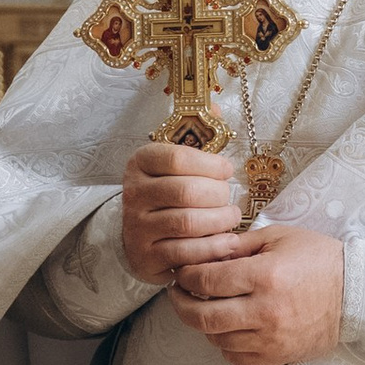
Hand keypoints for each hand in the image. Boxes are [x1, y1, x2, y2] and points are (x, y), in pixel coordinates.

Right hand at [122, 139, 242, 288]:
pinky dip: (213, 248)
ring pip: (188, 223)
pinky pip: (187, 253)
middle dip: (218, 196)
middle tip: (228, 198)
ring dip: (220, 221)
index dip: (211, 164)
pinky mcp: (147, 256)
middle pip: (186, 191)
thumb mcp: (174, 161)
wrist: (138, 235)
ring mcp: (138, 227)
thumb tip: (214, 108)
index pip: (178, 158)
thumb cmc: (167, 192)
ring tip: (230, 218)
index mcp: (141, 162)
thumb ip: (197, 135)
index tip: (226, 170)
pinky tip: (226, 241)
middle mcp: (134, 193)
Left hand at [167, 223, 346, 364]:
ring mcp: (270, 338)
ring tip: (203, 308)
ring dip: (202, 324)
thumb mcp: (279, 237)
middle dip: (181, 304)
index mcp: (265, 276)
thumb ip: (239, 244)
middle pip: (202, 317)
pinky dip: (223, 344)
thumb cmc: (319, 259)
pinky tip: (227, 328)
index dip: (186, 276)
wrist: (356, 293)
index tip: (183, 272)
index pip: (206, 280)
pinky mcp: (277, 355)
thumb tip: (205, 251)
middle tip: (179, 294)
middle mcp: (265, 311)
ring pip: (215, 339)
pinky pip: (235, 357)